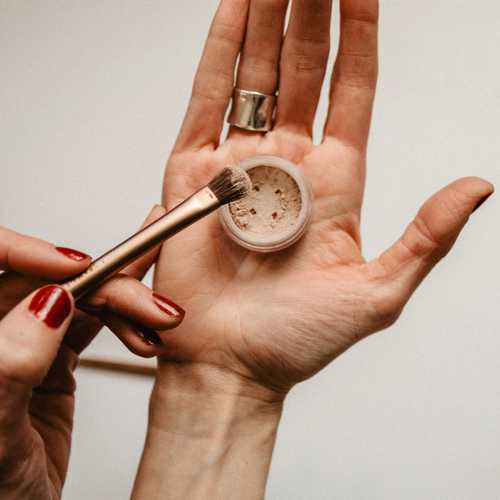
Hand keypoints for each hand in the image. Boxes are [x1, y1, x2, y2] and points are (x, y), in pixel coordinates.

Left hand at [0, 209, 183, 497]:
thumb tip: (49, 301)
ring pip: (82, 297)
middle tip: (148, 303)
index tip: (78, 264)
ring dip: (125, 304)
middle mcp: (0, 328)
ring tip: (160, 320)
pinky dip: (126, 321)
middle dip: (107, 285)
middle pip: (52, 280)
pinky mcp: (56, 356)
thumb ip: (13, 363)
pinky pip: (95, 321)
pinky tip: (146, 331)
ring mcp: (28, 341)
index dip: (32, 251)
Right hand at [155, 0, 491, 393]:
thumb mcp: (377, 293)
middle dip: (312, 9)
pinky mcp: (193, 176)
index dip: (361, 37)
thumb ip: (426, 237)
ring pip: (257, 73)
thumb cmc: (297, 341)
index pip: (353, 91)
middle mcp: (287, 165)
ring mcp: (238, 165)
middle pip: (305, 69)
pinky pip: (206, 101)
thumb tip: (477, 187)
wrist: (231, 366)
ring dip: (268, 19)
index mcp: (335, 184)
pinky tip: (234, 11)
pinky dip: (219, 54)